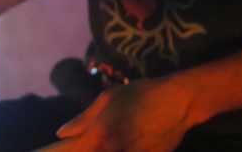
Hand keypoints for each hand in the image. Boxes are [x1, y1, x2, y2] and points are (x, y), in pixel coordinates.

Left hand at [41, 78, 195, 151]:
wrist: (180, 101)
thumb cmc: (141, 94)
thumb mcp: (109, 98)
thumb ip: (84, 119)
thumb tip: (61, 132)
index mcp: (101, 136)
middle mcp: (114, 151)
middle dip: (87, 151)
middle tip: (95, 141)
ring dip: (108, 149)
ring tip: (111, 142)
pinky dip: (124, 151)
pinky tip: (130, 141)